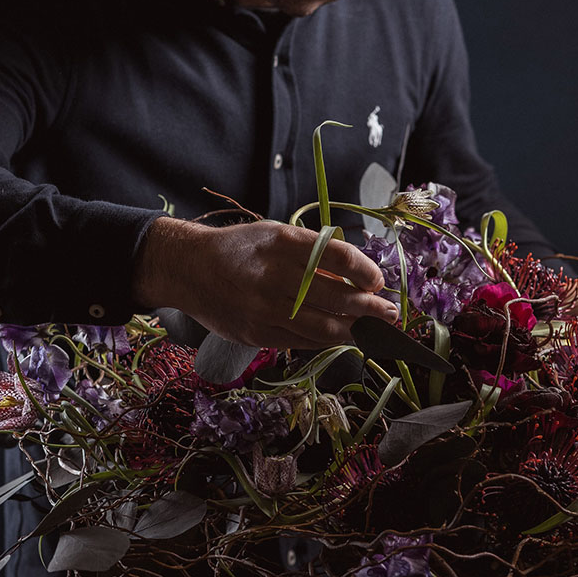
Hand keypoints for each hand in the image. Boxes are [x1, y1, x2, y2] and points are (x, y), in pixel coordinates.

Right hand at [132, 217, 398, 348]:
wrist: (187, 269)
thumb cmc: (240, 249)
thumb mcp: (275, 235)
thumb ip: (312, 253)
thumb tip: (355, 279)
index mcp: (282, 243)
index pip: (338, 258)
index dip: (365, 271)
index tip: (377, 281)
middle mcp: (273, 277)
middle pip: (336, 297)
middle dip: (370, 308)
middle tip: (390, 312)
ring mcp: (264, 309)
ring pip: (323, 327)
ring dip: (355, 329)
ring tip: (373, 328)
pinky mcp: (256, 334)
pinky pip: (302, 341)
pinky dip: (327, 339)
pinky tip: (343, 336)